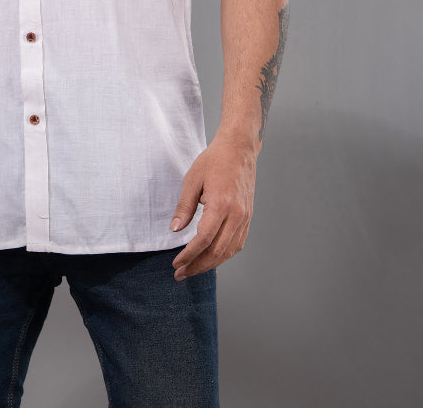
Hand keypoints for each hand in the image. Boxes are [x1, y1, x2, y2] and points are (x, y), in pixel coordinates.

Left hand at [169, 136, 257, 279]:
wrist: (239, 149)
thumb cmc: (214, 161)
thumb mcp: (192, 179)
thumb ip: (184, 207)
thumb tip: (175, 229)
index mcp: (222, 205)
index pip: (203, 240)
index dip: (188, 255)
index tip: (176, 264)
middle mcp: (237, 215)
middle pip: (217, 252)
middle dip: (197, 266)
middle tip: (180, 274)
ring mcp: (245, 218)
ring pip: (229, 251)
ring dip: (210, 264)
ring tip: (193, 269)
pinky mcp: (248, 217)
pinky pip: (237, 243)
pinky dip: (224, 254)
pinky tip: (211, 257)